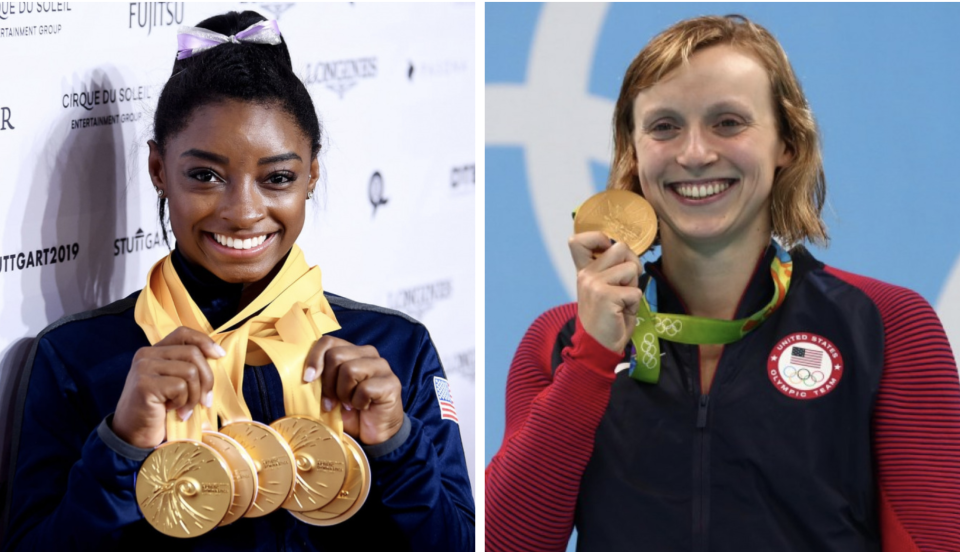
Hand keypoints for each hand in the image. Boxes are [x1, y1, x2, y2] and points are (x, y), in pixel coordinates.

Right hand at [112, 327, 222, 448]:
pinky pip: (180, 387)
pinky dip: (183, 402)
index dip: (205, 342)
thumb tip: (218, 354)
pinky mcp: (144, 384)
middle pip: (193, 353)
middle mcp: (146, 354)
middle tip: (205, 401)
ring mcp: (143, 367)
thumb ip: (188, 366)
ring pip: (190, 371)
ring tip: (185, 409)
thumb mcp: (175, 382)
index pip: (184, 333)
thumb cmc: (160, 409)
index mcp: (155, 350)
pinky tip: (173, 411)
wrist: (134, 434)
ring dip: (195, 395)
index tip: (220, 355)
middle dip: (206, 379)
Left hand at [303, 336, 403, 445]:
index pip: (328, 342)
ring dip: (343, 394)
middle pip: (336, 355)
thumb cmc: (350, 411)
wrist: (374, 433)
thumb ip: (320, 379)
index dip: (314, 358)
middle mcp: (368, 354)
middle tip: (332, 402)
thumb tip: (304, 374)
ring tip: (349, 404)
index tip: (307, 379)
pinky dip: (358, 403)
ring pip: (349, 370)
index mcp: (351, 352)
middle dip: (328, 383)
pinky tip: (363, 407)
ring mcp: (382, 367)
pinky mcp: (391, 383)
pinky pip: (364, 389)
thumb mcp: (329, 393)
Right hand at [568, 231, 643, 351]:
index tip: (608, 252)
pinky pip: (634, 291)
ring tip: (622, 302)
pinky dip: (634, 304)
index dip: (599, 238)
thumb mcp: (604, 288)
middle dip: (631, 265)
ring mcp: (594, 284)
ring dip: (633, 287)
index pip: (578, 240)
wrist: (598, 345)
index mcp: (583, 270)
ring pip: (631, 269)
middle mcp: (586, 274)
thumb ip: (610, 268)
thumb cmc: (607, 317)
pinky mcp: (606, 296)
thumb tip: (628, 252)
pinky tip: (622, 312)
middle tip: (625, 286)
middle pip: (620, 247)